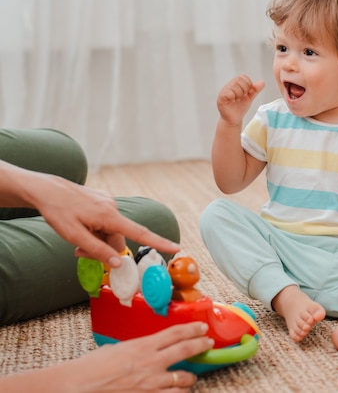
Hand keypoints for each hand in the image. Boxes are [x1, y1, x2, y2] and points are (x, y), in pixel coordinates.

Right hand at [0, 322, 214, 392]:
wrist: (76, 387)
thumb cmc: (89, 369)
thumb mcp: (116, 350)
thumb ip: (135, 350)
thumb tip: (144, 351)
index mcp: (143, 346)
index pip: (176, 333)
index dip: (193, 329)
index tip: (202, 328)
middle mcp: (151, 364)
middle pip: (186, 351)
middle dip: (200, 346)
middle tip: (207, 344)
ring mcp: (151, 385)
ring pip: (183, 381)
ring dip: (189, 379)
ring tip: (191, 378)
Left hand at [29, 173, 180, 267]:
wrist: (46, 189)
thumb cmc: (58, 212)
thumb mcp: (74, 236)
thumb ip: (98, 250)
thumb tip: (118, 263)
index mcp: (109, 216)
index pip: (140, 233)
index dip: (159, 242)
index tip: (176, 248)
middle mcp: (113, 207)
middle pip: (118, 238)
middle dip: (104, 249)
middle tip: (80, 253)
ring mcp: (108, 203)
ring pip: (111, 231)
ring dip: (98, 239)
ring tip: (76, 239)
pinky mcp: (102, 201)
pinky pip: (106, 222)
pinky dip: (96, 229)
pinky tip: (81, 225)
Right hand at [217, 75, 264, 125]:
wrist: (234, 119)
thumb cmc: (240, 108)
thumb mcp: (250, 98)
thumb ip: (255, 90)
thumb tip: (262, 82)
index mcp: (235, 84)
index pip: (243, 76)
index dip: (248, 84)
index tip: (247, 93)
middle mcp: (229, 85)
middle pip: (239, 80)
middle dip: (244, 90)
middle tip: (241, 97)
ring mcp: (224, 91)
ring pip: (234, 86)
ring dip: (238, 95)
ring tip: (236, 100)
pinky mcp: (221, 98)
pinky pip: (228, 93)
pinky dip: (233, 98)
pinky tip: (232, 102)